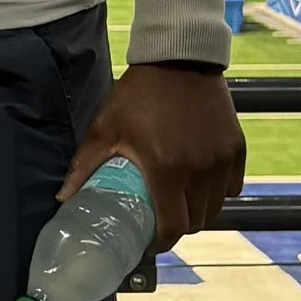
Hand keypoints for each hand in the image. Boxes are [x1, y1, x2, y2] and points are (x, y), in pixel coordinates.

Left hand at [60, 64, 243, 250]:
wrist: (179, 58)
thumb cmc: (138, 93)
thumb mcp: (106, 127)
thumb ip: (84, 165)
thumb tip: (63, 198)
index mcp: (167, 169)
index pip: (173, 227)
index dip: (161, 242)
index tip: (148, 242)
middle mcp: (200, 170)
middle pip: (196, 222)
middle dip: (178, 227)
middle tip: (161, 219)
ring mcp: (222, 159)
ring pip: (215, 207)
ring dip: (198, 211)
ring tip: (180, 202)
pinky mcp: (237, 148)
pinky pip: (232, 186)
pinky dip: (217, 192)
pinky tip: (201, 184)